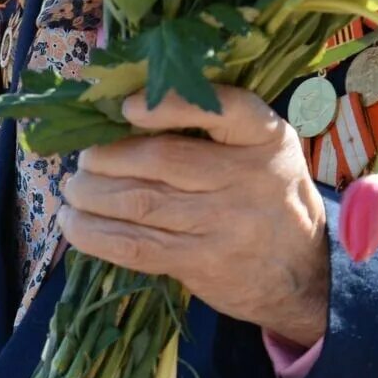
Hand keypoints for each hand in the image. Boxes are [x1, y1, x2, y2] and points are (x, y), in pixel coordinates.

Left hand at [58, 89, 330, 346]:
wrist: (303, 273)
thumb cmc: (268, 196)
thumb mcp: (262, 149)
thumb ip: (214, 124)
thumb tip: (125, 109)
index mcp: (265, 138)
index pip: (222, 108)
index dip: (168, 105)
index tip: (127, 108)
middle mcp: (247, 177)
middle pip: (161, 159)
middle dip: (106, 157)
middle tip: (84, 160)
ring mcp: (224, 224)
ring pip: (141, 202)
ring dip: (91, 194)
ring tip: (73, 189)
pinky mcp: (201, 262)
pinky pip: (136, 246)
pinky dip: (95, 234)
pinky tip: (74, 223)